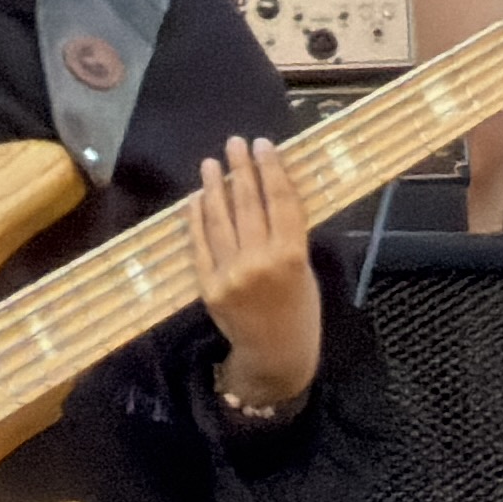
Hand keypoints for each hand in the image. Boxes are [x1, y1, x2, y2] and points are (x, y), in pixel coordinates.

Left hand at [191, 136, 321, 415]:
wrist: (275, 358)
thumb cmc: (299, 315)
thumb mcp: (305, 275)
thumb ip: (287, 239)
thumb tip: (267, 197)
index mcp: (291, 259)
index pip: (280, 202)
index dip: (271, 170)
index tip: (264, 145)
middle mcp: (259, 263)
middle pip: (248, 204)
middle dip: (242, 169)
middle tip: (235, 143)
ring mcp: (230, 274)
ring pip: (220, 219)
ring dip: (215, 186)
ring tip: (212, 163)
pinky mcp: (208, 285)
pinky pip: (200, 243)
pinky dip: (197, 217)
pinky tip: (196, 197)